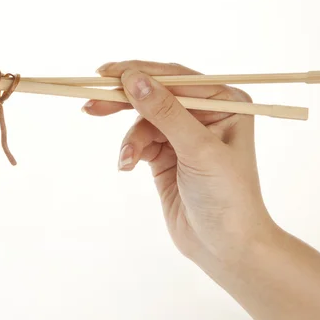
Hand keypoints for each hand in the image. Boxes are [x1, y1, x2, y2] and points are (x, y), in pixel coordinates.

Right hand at [83, 61, 274, 264]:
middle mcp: (205, 114)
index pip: (176, 78)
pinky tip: (127, 165)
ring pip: (144, 121)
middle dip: (125, 101)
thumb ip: (165, 112)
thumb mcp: (197, 149)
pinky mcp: (166, 156)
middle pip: (156, 95)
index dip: (140, 72)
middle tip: (92, 104)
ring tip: (126, 160)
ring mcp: (184, 135)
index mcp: (225, 103)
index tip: (106, 74)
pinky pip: (140, 141)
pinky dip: (131, 151)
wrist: (226, 247)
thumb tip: (133, 79)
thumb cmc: (227, 196)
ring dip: (131, 139)